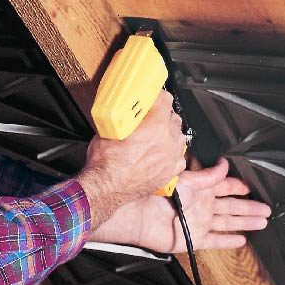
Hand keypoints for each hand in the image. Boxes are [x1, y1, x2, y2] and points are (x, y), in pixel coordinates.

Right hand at [77, 92, 187, 214]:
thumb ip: (126, 117)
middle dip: (162, 116)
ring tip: (153, 137)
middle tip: (148, 118)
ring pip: (178, 137)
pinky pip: (178, 157)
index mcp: (156, 125)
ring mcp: (171, 157)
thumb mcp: (111, 128)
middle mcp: (168, 140)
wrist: (107, 187)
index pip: (165, 100)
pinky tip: (158, 154)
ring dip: (168, 134)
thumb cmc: (107, 162)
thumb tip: (127, 111)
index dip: (157, 97)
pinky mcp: (170, 172)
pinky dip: (170, 154)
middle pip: (173, 118)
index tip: (152, 98)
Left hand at [89, 160, 270, 254]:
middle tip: (266, 208)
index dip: (239, 186)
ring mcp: (199, 222)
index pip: (225, 186)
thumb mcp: (186, 178)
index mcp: (200, 188)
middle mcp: (201, 205)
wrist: (136, 212)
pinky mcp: (193, 238)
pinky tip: (240, 240)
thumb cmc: (155, 192)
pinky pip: (215, 241)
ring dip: (245, 222)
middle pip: (232, 206)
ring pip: (228, 222)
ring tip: (262, 222)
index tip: (251, 186)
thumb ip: (207, 175)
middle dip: (249, 207)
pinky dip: (228, 241)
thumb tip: (225, 165)